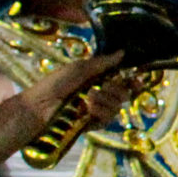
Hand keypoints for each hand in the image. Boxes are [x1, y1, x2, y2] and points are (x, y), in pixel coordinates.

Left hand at [19, 52, 140, 123]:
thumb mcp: (79, 68)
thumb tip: (122, 52)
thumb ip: (102, 62)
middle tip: (103, 87)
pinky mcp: (92, 124)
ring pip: (117, 106)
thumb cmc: (55, 84)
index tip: (137, 81)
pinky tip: (88, 109)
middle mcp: (99, 94)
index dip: (131, 80)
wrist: (40, 106)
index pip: (120, 80)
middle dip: (117, 89)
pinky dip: (100, 112)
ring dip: (105, 100)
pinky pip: (108, 119)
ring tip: (89, 98)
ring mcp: (96, 110)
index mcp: (96, 79)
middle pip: (123, 94)